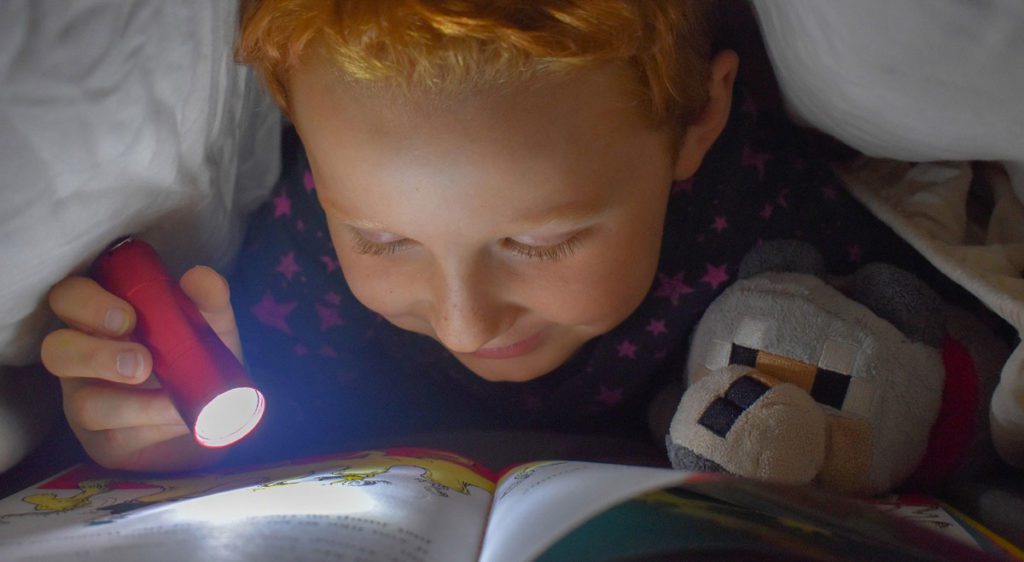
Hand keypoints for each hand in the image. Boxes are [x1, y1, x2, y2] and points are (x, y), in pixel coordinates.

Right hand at [42, 266, 242, 471]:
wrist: (218, 416)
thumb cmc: (199, 358)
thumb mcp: (211, 327)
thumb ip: (208, 299)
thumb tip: (200, 278)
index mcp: (102, 320)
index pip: (68, 298)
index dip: (87, 304)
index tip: (129, 317)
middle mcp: (84, 358)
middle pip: (55, 350)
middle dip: (94, 355)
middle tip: (143, 361)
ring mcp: (88, 402)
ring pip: (83, 404)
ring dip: (132, 402)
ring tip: (172, 400)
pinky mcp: (105, 442)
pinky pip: (115, 437)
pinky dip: (152, 426)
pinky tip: (178, 418)